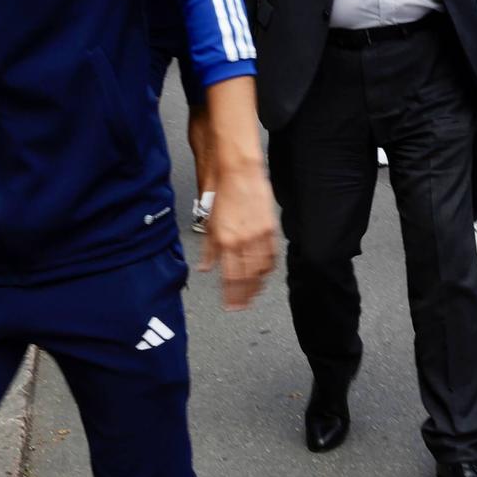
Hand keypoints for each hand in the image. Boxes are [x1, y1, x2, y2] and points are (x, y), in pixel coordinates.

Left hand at [198, 160, 276, 310]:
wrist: (239, 170)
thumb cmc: (223, 191)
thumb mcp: (208, 221)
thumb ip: (208, 248)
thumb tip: (205, 266)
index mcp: (225, 240)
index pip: (230, 277)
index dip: (231, 296)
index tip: (230, 306)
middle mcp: (242, 240)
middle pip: (246, 277)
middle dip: (244, 296)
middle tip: (242, 306)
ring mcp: (259, 235)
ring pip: (260, 269)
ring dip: (257, 285)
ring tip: (253, 294)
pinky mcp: (271, 227)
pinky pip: (271, 254)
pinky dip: (268, 267)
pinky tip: (265, 273)